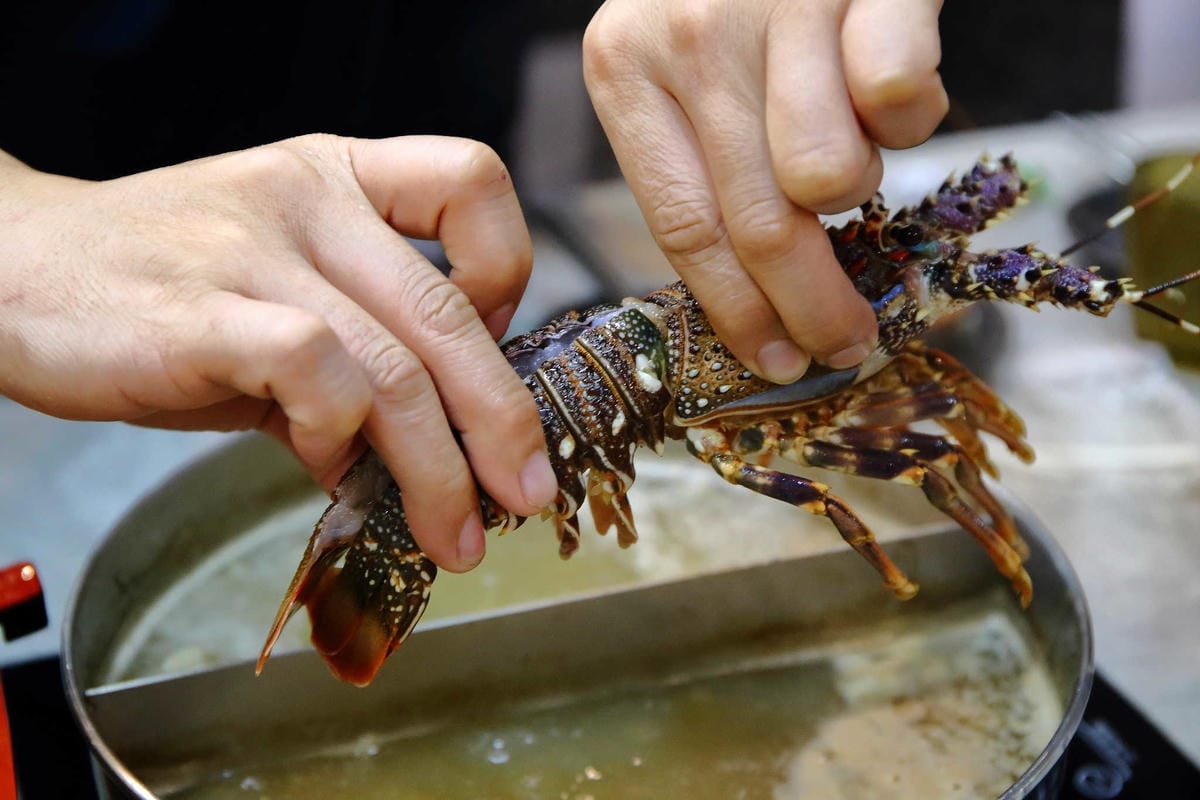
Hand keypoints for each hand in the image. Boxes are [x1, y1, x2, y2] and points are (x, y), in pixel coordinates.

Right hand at [0, 136, 558, 571]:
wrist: (13, 269)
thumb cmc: (156, 288)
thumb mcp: (271, 297)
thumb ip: (349, 366)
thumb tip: (412, 465)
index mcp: (340, 178)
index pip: (472, 182)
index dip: (507, 271)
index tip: (494, 344)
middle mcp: (310, 200)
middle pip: (450, 312)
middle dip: (503, 419)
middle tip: (524, 491)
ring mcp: (256, 251)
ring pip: (394, 363)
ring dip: (438, 467)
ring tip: (452, 531)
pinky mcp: (202, 313)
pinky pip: (315, 371)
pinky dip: (339, 435)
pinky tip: (324, 465)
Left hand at [584, 0, 946, 381]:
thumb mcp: (683, 68)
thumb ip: (698, 162)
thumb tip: (748, 296)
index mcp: (624, 69)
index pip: (682, 227)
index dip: (737, 312)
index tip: (777, 363)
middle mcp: (685, 35)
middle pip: (755, 223)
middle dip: (811, 306)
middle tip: (845, 343)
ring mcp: (773, 3)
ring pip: (828, 177)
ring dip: (857, 190)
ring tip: (854, 155)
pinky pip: (898, 102)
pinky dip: (913, 117)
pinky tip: (893, 89)